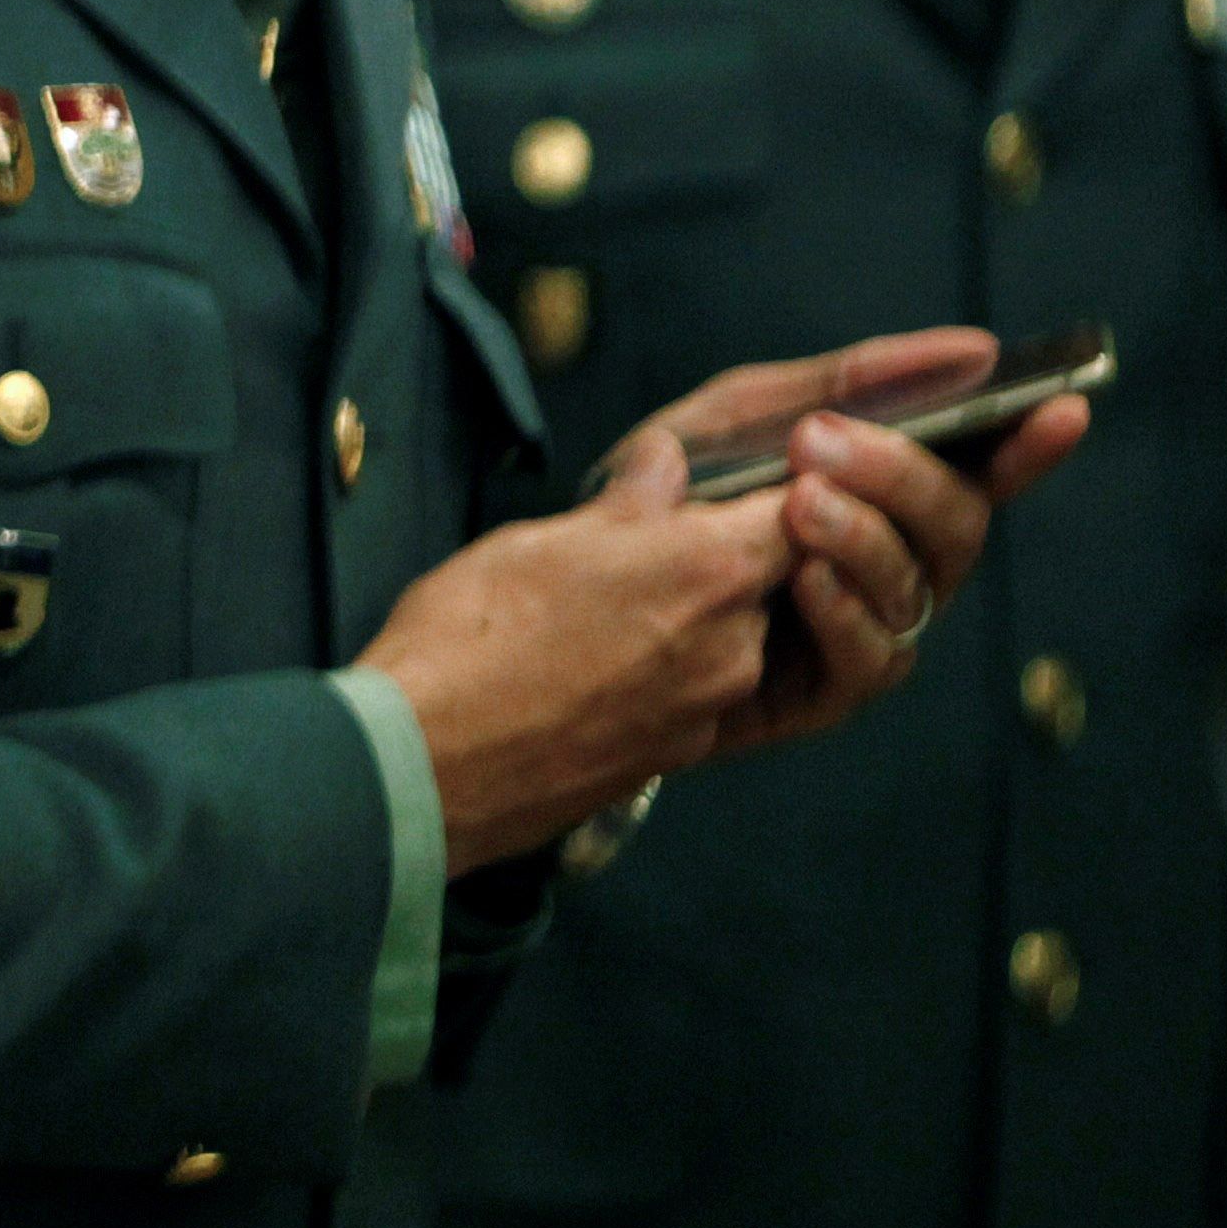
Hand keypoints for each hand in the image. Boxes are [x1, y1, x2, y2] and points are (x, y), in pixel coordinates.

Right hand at [358, 427, 793, 871]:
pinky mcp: (681, 756)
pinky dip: (659, 674)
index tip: (730, 486)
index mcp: (710, 569)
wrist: (427, 765)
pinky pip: (693, 693)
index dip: (773, 494)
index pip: (799, 515)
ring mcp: (710, 709)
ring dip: (683, 619)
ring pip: (728, 639)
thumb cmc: (471, 637)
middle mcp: (735, 643)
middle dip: (712, 560)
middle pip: (761, 582)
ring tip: (597, 615)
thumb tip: (664, 462)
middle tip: (631, 550)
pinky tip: (588, 670)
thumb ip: (624, 505)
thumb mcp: (538, 539)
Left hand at [639, 327, 1087, 760]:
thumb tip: (963, 350)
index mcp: (886, 496)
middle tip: (822, 445)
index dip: (1028, 444)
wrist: (582, 596)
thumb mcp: (732, 421)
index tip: (1058, 407)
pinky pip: (869, 657)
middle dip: (901, 476)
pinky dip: (842, 611)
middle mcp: (895, 564)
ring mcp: (868, 626)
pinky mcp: (827, 690)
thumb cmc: (669, 493)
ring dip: (864, 536)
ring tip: (799, 505)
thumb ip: (832, 383)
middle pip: (957, 523)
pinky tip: (803, 578)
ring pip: (917, 585)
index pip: (980, 470)